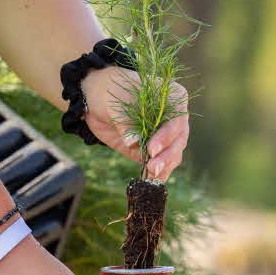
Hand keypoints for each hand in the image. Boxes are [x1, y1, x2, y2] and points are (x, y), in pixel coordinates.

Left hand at [81, 66, 189, 181]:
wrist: (96, 100)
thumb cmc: (111, 92)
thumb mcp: (118, 103)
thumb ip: (127, 123)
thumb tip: (133, 142)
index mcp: (173, 99)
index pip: (177, 121)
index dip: (166, 136)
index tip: (152, 148)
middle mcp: (173, 119)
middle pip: (178, 141)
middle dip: (166, 156)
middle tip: (152, 167)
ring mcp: (165, 137)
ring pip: (173, 155)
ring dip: (163, 167)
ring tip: (150, 175)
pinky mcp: (153, 151)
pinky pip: (161, 165)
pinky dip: (157, 174)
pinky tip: (150, 181)